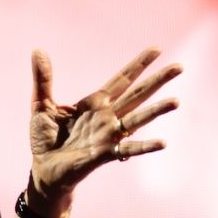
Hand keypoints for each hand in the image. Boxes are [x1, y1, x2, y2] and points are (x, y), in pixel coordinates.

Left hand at [26, 47, 180, 212]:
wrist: (43, 169)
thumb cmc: (46, 139)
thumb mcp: (41, 104)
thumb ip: (43, 79)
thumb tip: (38, 51)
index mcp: (95, 103)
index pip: (122, 79)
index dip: (138, 65)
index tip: (157, 49)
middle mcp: (107, 117)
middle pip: (137, 94)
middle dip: (157, 81)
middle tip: (179, 67)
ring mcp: (108, 135)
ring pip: (138, 119)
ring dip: (156, 111)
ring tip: (176, 101)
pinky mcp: (104, 154)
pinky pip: (128, 148)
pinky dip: (145, 146)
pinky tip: (162, 142)